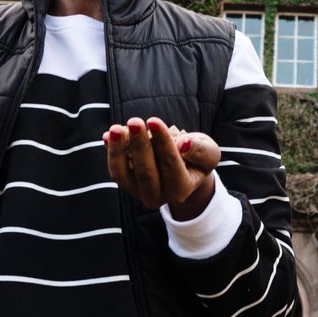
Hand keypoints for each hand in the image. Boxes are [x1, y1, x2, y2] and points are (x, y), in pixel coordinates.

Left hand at [104, 117, 220, 217]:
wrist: (184, 168)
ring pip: (123, 174)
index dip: (162, 142)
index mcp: (181, 189)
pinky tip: (109, 135)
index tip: (154, 120)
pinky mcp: (127, 184)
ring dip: (118, 150)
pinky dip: (112, 151)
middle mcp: (159, 196)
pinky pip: (115, 169)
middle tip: (135, 121)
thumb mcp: (209, 151)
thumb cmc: (197, 156)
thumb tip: (182, 144)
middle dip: (139, 145)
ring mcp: (140, 192)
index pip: (170, 163)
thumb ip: (199, 150)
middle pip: (145, 172)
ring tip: (116, 129)